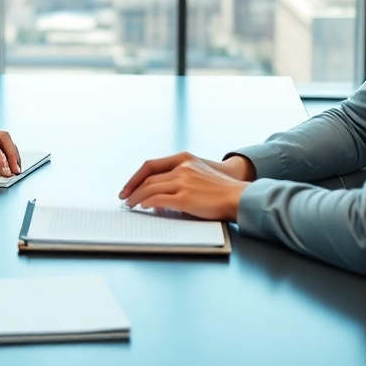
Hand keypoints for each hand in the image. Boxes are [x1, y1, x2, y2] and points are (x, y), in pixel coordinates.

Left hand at [118, 153, 249, 221]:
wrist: (239, 195)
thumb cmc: (221, 189)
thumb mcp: (199, 173)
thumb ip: (180, 179)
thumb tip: (160, 196)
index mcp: (184, 159)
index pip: (151, 165)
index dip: (136, 177)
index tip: (128, 187)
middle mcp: (182, 168)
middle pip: (148, 178)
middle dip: (133, 189)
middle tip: (125, 198)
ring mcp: (183, 182)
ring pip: (150, 188)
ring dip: (136, 197)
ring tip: (131, 205)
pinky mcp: (185, 198)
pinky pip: (158, 199)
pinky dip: (147, 203)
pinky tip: (143, 207)